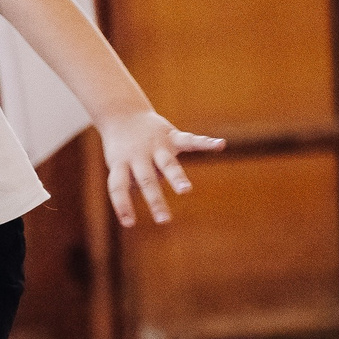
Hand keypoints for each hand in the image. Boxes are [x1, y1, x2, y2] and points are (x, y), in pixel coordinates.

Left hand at [98, 110, 224, 226]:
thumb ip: (134, 182)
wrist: (123, 114)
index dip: (123, 205)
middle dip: (155, 201)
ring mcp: (155, 145)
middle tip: (163, 220)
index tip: (129, 224)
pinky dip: (206, 142)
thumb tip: (154, 195)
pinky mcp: (171, 136)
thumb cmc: (122, 149)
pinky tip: (220, 145)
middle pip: (146, 180)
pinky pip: (190, 140)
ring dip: (177, 178)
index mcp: (121, 164)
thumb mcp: (119, 165)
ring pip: (167, 163)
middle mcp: (138, 155)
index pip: (118, 187)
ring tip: (185, 191)